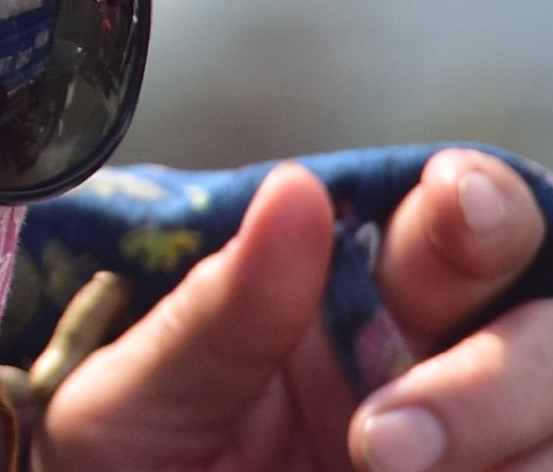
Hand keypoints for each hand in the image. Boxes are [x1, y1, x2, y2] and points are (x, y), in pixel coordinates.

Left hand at [40, 153, 552, 471]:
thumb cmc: (124, 465)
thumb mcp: (137, 396)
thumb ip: (219, 311)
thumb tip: (297, 190)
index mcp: (350, 301)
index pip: (460, 222)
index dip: (481, 204)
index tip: (455, 199)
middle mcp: (429, 369)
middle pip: (541, 334)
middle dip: (496, 375)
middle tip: (378, 439)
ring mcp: (464, 451)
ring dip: (499, 447)